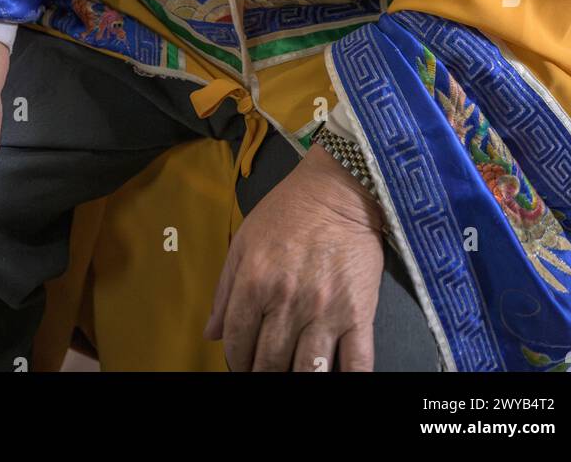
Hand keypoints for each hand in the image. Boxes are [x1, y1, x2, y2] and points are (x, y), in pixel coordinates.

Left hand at [204, 142, 384, 371]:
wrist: (339, 188)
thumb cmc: (290, 210)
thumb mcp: (245, 240)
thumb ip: (225, 290)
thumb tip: (211, 333)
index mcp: (255, 282)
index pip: (237, 342)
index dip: (236, 361)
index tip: (242, 364)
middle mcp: (288, 301)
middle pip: (268, 364)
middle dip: (261, 374)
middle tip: (264, 372)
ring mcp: (325, 311)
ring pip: (307, 373)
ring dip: (295, 381)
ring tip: (293, 375)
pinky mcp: (359, 314)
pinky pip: (355, 365)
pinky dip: (345, 381)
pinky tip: (333, 379)